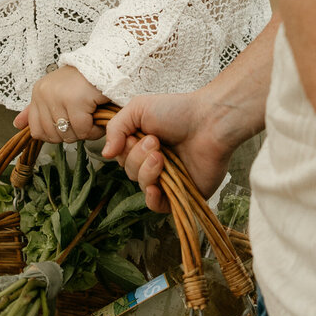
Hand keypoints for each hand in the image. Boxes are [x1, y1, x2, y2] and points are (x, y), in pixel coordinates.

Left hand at [15, 65, 103, 144]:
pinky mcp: (75, 99)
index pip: (37, 131)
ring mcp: (58, 96)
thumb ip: (36, 110)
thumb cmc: (84, 81)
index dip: (55, 134)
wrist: (106, 64)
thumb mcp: (56, 94)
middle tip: (84, 119)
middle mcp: (44, 93)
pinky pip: (83, 129)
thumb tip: (17, 125)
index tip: (69, 124)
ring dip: (85, 131)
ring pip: (69, 134)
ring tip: (91, 116)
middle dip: (73, 133)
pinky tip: (97, 115)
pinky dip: (94, 129)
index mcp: (38, 92)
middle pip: (54, 135)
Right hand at [102, 91, 235, 212]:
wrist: (210, 121)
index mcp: (145, 144)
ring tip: (162, 156)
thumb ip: (115, 128)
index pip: (123, 158)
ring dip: (148, 172)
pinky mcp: (183, 193)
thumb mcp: (138, 108)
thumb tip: (105, 153)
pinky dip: (153, 199)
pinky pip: (159, 207)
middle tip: (155, 141)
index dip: (126, 149)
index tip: (139, 135)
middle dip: (138, 157)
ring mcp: (170, 179)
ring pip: (143, 187)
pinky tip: (156, 188)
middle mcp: (156, 162)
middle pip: (131, 172)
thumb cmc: (178, 111)